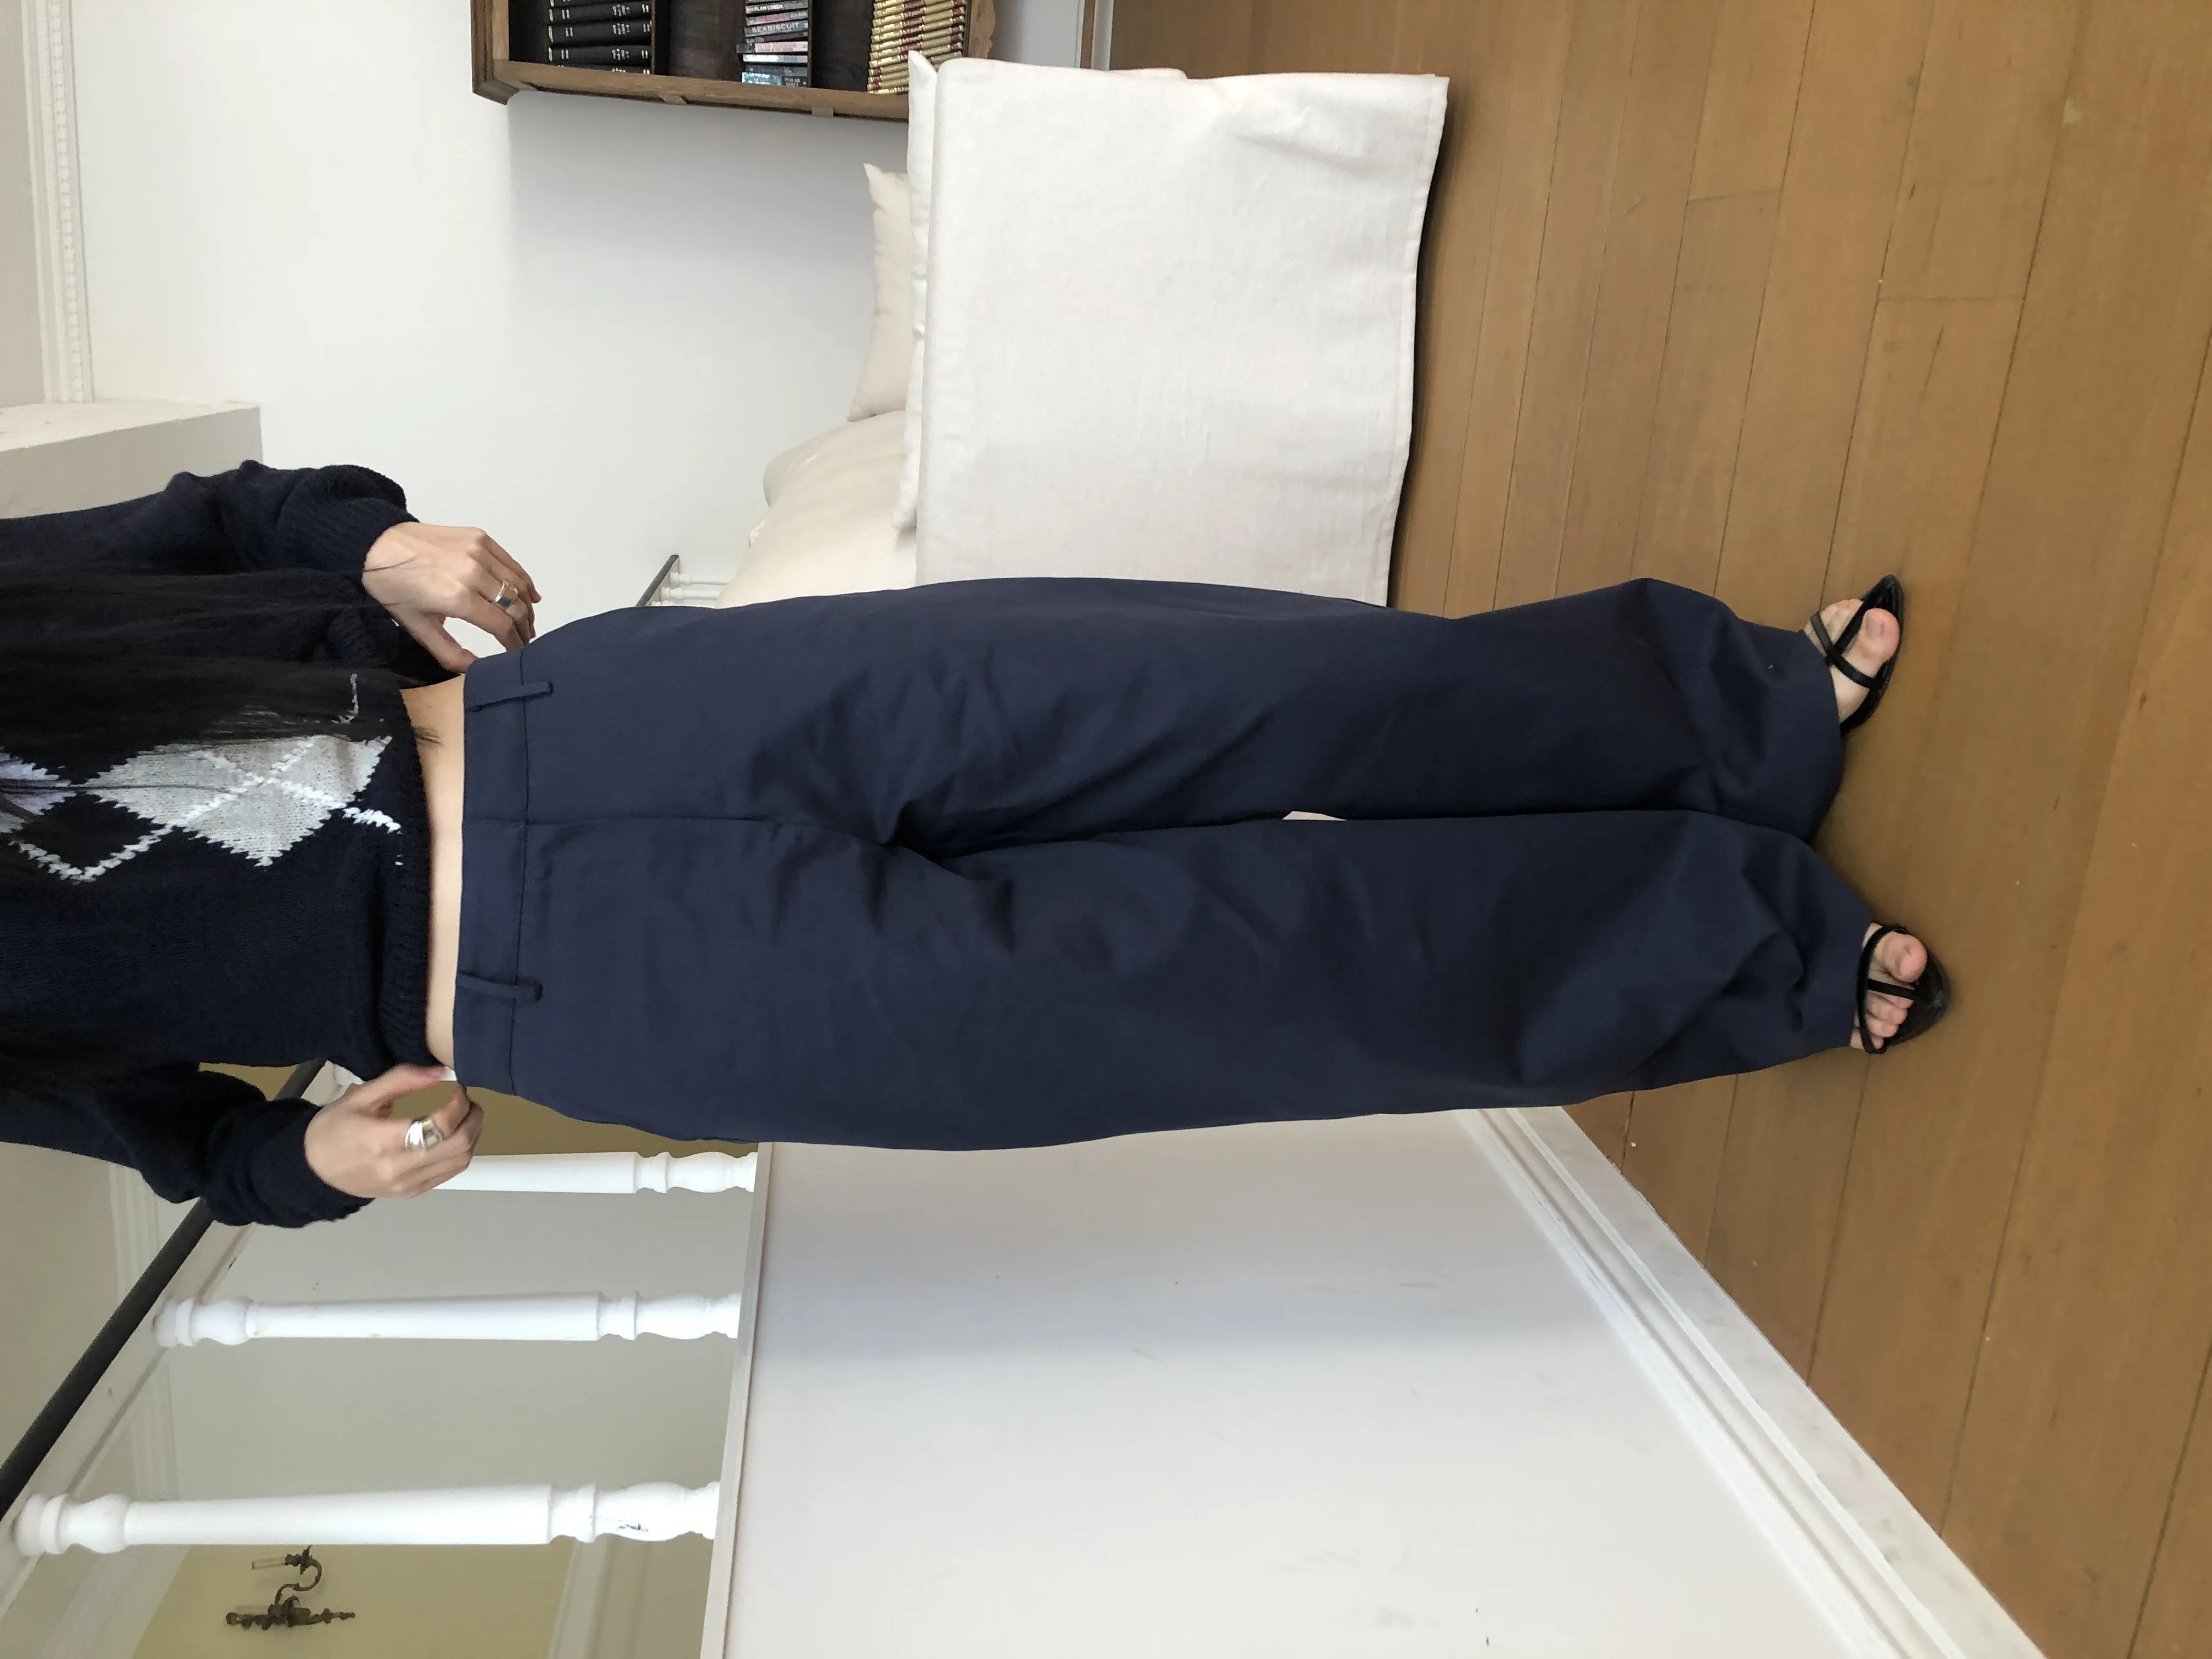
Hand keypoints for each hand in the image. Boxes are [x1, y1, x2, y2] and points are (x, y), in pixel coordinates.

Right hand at [302, 1064, 484, 1199]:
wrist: (313, 1169)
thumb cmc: (333, 1128)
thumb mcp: (362, 1095)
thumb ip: (402, 1079)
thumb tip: (441, 1071)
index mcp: (382, 1141)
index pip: (441, 1125)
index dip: (459, 1103)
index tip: (458, 1089)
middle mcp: (398, 1168)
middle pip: (458, 1145)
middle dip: (472, 1117)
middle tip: (466, 1101)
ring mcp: (407, 1185)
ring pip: (460, 1161)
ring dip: (471, 1135)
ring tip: (463, 1116)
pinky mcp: (411, 1193)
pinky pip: (449, 1173)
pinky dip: (459, 1152)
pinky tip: (451, 1135)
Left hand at [362, 523, 541, 672]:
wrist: (376, 545)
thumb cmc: (394, 589)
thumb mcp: (418, 629)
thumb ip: (450, 654)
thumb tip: (478, 669)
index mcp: (457, 598)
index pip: (502, 625)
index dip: (514, 643)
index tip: (517, 654)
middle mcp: (473, 572)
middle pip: (515, 606)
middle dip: (524, 628)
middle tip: (525, 641)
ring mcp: (479, 551)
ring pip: (518, 584)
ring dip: (527, 607)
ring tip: (527, 622)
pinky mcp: (480, 537)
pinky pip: (511, 564)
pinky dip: (524, 581)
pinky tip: (530, 596)